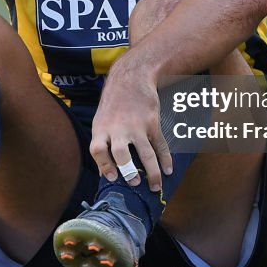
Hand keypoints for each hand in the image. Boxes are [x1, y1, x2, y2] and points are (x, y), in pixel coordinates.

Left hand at [89, 74, 172, 192]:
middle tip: (135, 182)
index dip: (103, 165)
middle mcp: (118, 128)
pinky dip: (165, 159)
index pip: (97, 150)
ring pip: (146, 154)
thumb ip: (102, 144)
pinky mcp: (152, 123)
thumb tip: (105, 173)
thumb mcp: (100, 121)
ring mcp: (137, 126)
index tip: (112, 178)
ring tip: (156, 187)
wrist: (130, 80)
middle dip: (128, 170)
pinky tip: (168, 170)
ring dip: (152, 173)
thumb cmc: (113, 105)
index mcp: (101, 129)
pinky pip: (160, 145)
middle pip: (120, 153)